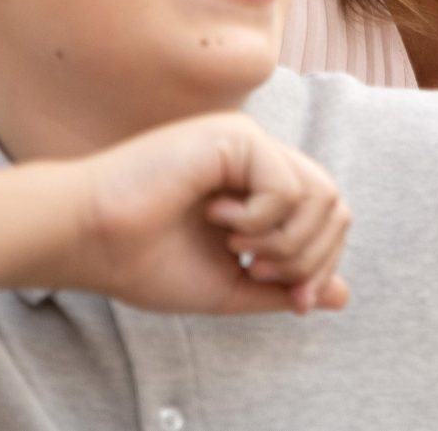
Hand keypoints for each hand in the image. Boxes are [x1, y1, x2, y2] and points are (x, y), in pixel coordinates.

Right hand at [62, 112, 350, 316]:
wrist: (93, 241)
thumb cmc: (146, 262)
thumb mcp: (231, 287)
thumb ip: (285, 288)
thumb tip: (344, 297)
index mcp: (260, 193)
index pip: (328, 221)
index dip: (323, 267)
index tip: (294, 302)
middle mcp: (260, 163)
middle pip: (334, 206)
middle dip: (311, 257)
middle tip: (260, 271)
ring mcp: (250, 145)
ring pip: (321, 194)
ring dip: (286, 240)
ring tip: (238, 247)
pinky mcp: (236, 136)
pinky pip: (286, 184)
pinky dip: (261, 218)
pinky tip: (216, 218)